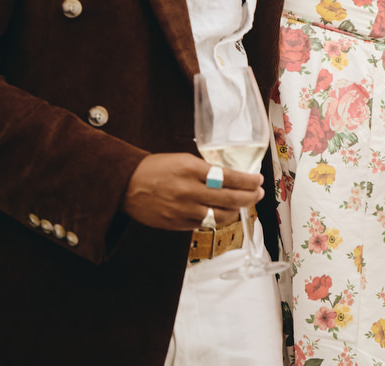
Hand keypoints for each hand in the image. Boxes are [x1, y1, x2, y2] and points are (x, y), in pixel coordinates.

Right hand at [120, 153, 262, 230]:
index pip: (228, 177)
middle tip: (258, 193)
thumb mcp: (183, 160)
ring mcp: (183, 210)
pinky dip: (216, 218)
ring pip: (220, 216)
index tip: (258, 180)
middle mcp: (188, 191)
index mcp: (191, 170)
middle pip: (229, 198)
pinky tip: (223, 212)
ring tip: (243, 204)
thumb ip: (205, 169)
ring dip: (236, 210)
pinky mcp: (177, 224)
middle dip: (249, 196)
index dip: (247, 181)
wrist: (126, 186)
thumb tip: (230, 177)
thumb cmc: (155, 169)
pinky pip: (204, 224)